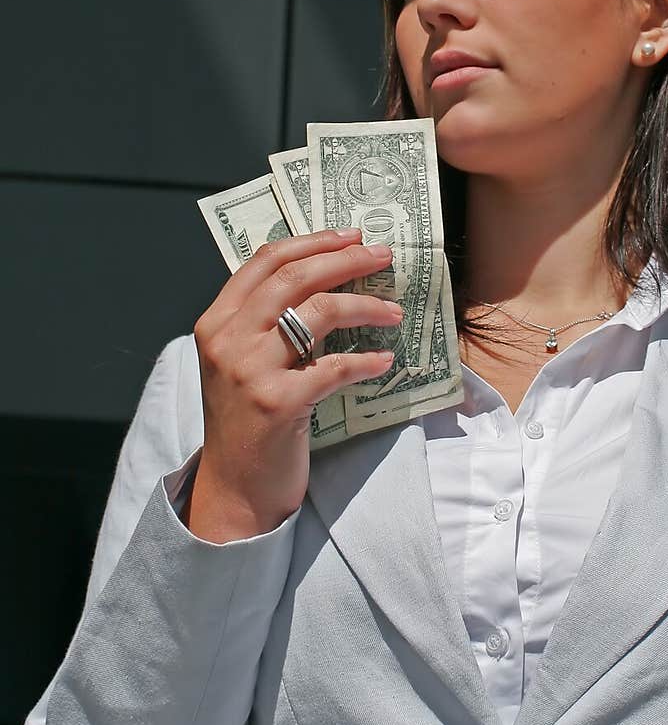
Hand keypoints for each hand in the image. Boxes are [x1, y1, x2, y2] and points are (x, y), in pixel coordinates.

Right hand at [188, 228, 400, 541]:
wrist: (235, 489)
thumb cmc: (246, 421)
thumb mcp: (241, 362)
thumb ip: (266, 322)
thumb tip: (326, 277)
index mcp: (217, 322)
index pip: (265, 261)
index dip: (313, 242)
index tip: (351, 235)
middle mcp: (227, 340)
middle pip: (295, 277)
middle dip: (346, 260)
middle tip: (383, 255)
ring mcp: (249, 371)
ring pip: (317, 312)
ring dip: (365, 306)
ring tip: (393, 311)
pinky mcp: (277, 403)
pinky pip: (334, 368)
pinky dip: (366, 361)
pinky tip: (385, 361)